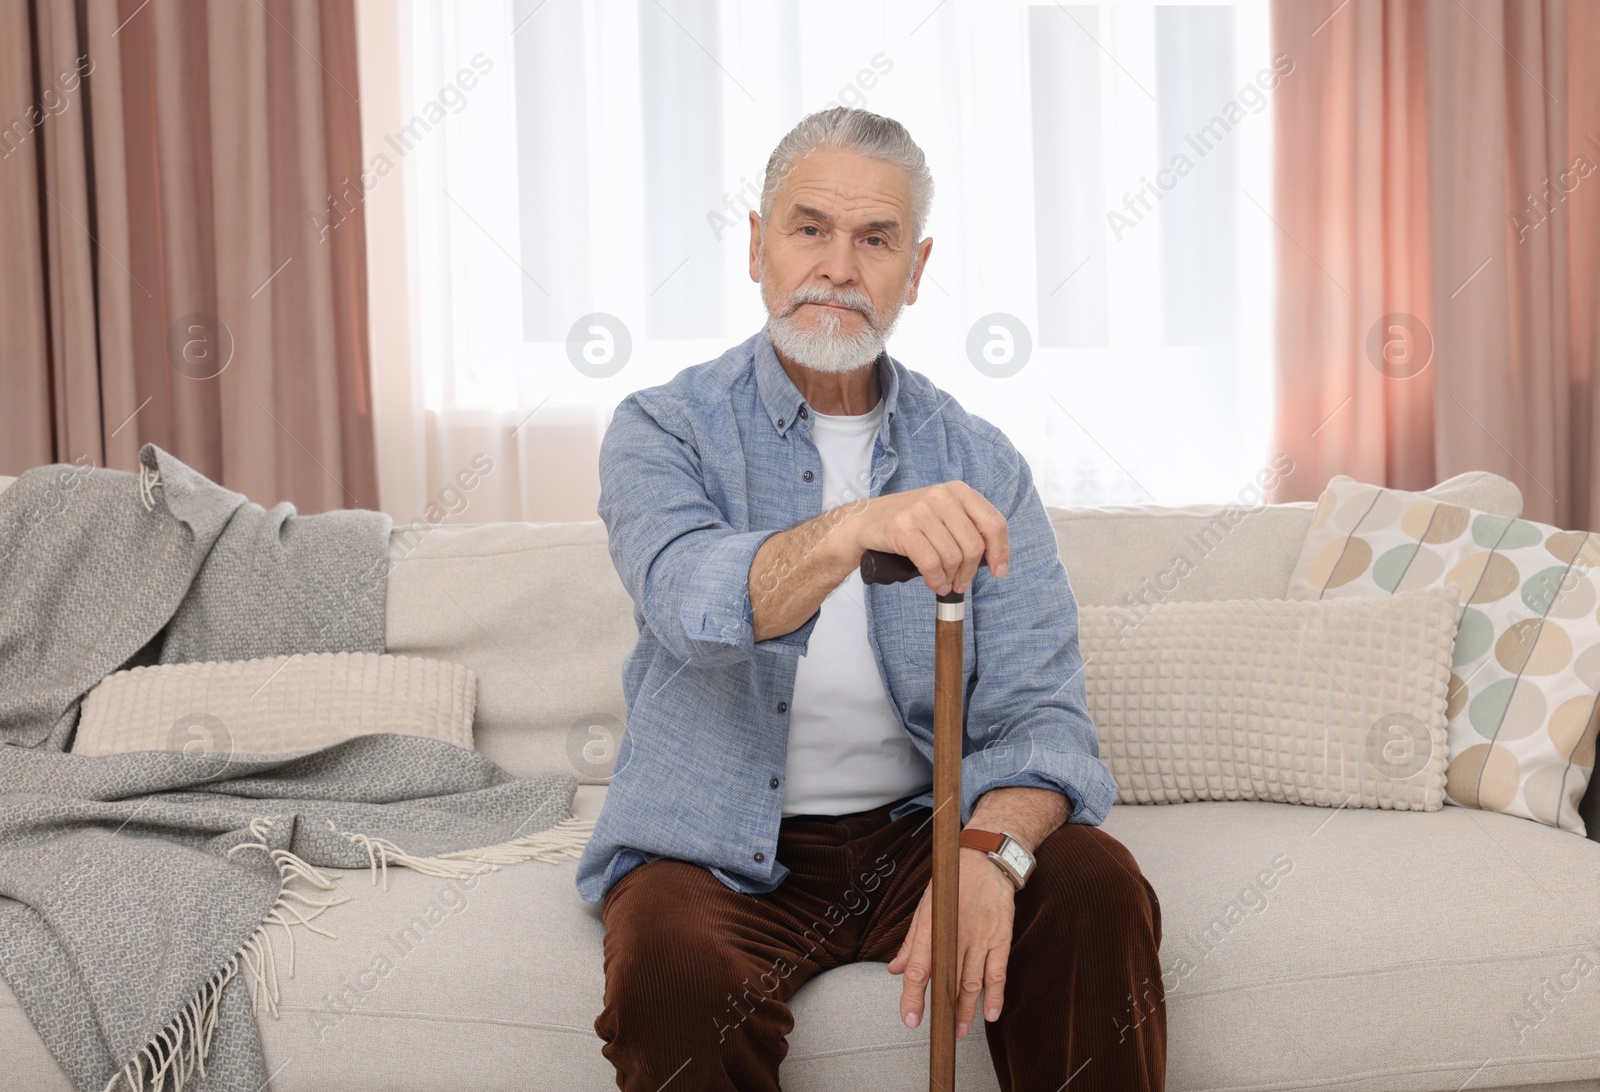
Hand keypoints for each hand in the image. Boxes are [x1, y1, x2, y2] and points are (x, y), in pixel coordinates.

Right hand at [841, 481, 1009, 595]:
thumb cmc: (909, 523)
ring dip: (951, 578)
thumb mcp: (943, 514)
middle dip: (969, 572)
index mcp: (958, 491)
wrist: (865, 522)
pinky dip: (935, 579)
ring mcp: (921, 510)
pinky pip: (931, 563)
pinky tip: (934, 583)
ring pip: (952, 557)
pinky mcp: (903, 528)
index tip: (999, 571)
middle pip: (973, 545)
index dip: (1000, 551)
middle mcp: (942, 496)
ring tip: (944, 584)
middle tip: (960, 583)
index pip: (993, 522)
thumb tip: (993, 559)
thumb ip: (967, 528)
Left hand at [887, 846, 1015, 1037]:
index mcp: (931, 927)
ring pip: (972, 982)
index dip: (913, 998)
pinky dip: (995, 995)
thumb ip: (911, 943)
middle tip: (941, 1035)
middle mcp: (955, 935)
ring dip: (967, 1010)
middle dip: (943, 1012)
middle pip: (947, 981)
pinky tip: (990, 1013)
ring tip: (961, 1031)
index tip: (911, 1019)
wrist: (985, 859)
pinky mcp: (1000, 937)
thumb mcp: (925, 907)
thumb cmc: (952, 883)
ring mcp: (979, 937)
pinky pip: (998, 972)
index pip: (918, 969)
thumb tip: (894, 969)